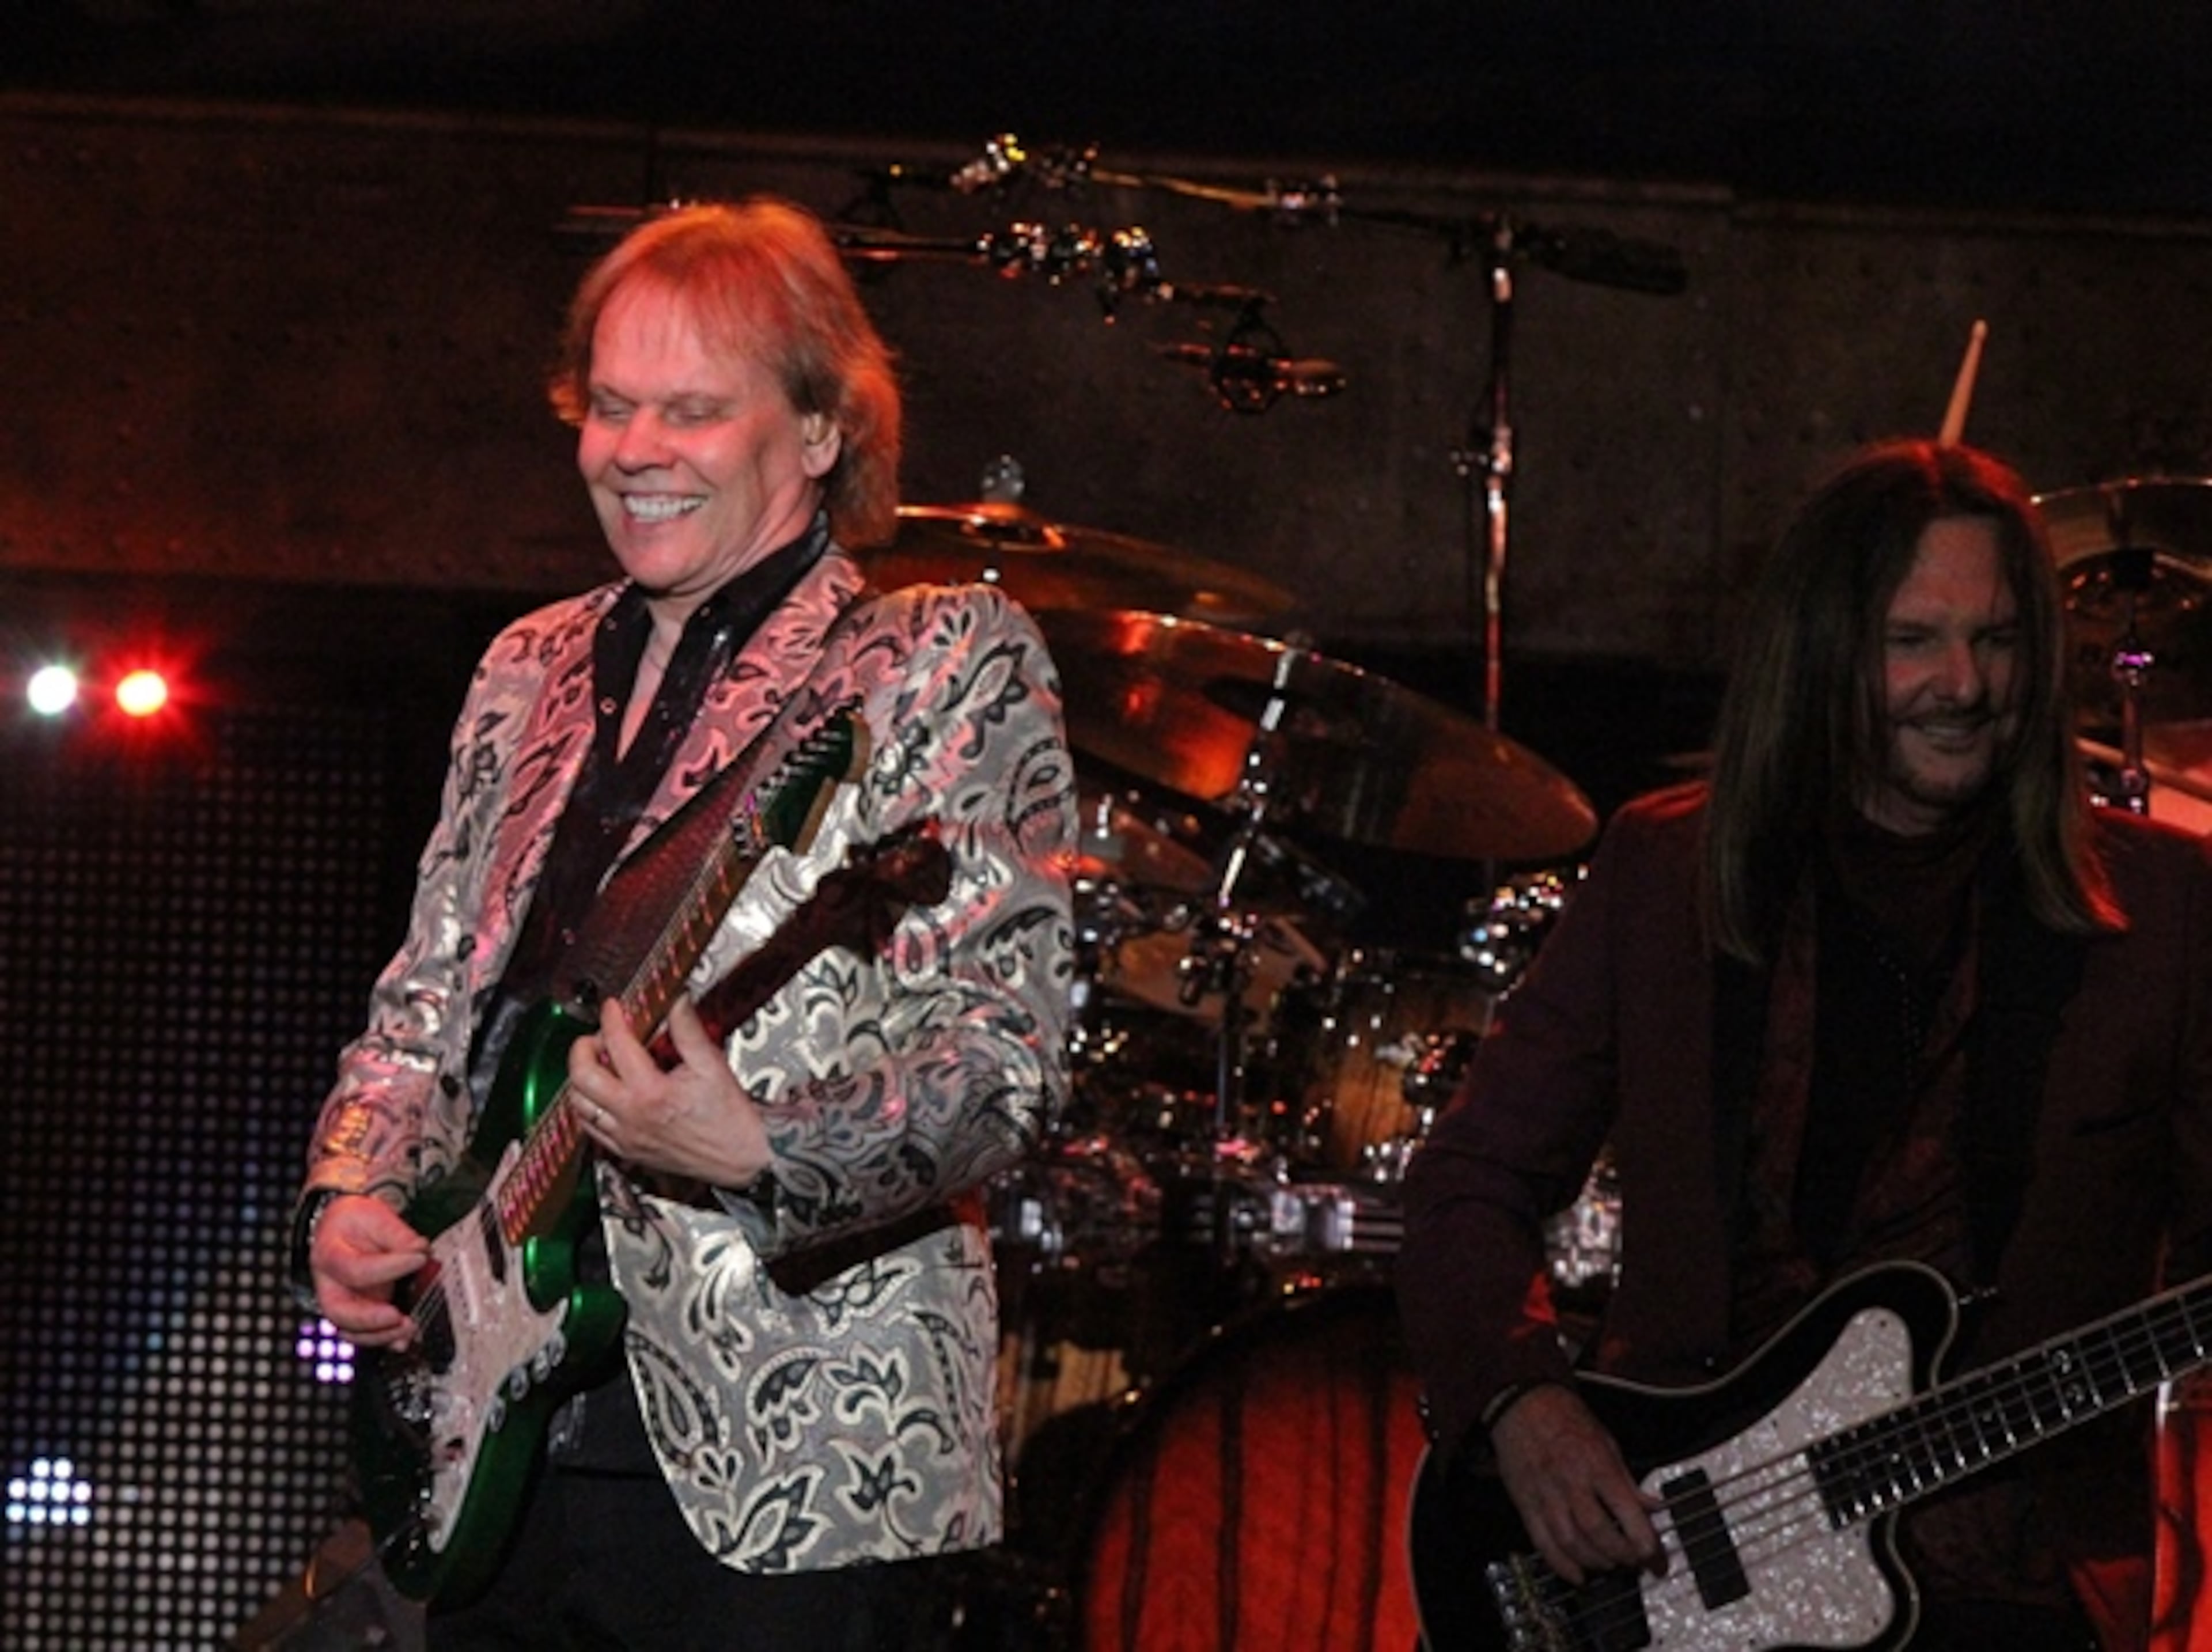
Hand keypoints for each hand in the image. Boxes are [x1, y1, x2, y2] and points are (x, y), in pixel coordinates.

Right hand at [310, 1194, 429, 1349]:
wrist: (343, 1227)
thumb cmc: (355, 1223)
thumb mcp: (374, 1216)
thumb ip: (398, 1235)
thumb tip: (420, 1250)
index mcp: (329, 1255)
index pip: (355, 1268)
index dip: (389, 1267)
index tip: (419, 1258)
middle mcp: (330, 1284)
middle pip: (339, 1312)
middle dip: (370, 1320)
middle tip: (399, 1317)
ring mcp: (343, 1301)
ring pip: (350, 1330)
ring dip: (380, 1335)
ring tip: (408, 1328)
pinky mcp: (358, 1311)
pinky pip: (365, 1333)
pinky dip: (385, 1340)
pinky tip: (403, 1340)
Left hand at [569, 997, 772, 1188]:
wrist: (741, 1156)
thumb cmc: (729, 1117)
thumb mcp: (711, 1065)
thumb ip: (688, 1030)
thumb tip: (676, 1001)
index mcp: (652, 1092)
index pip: (617, 1045)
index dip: (611, 1018)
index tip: (613, 1008)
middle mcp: (632, 1117)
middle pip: (581, 1076)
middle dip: (582, 1048)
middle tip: (596, 1036)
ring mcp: (626, 1137)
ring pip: (579, 1105)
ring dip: (581, 1079)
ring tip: (597, 1064)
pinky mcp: (627, 1151)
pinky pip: (590, 1129)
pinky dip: (588, 1107)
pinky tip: (602, 1095)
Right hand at [1490, 1383, 1665, 1584]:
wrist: (1520, 1403)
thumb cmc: (1566, 1418)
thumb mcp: (1606, 1441)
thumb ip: (1628, 1479)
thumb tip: (1655, 1506)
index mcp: (1596, 1464)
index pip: (1625, 1511)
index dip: (1643, 1540)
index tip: (1655, 1556)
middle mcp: (1571, 1482)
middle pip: (1598, 1532)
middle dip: (1621, 1556)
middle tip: (1635, 1562)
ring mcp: (1545, 1495)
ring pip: (1571, 1542)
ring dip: (1595, 1562)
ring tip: (1609, 1564)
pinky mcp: (1525, 1503)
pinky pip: (1542, 1543)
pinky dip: (1561, 1565)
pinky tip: (1577, 1575)